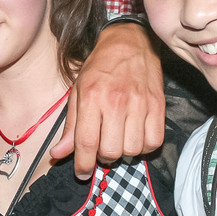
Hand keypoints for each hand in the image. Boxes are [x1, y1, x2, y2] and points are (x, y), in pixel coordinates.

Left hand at [51, 22, 164, 175]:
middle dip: (103, 156)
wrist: (130, 43)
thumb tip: (58, 154)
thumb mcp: (78, 92)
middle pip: (111, 152)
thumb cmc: (100, 67)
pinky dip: (143, 146)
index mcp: (92, 98)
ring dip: (123, 152)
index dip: (83, 164)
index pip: (86, 143)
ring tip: (118, 137)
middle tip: (101, 146)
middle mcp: (116, 102)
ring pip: (132, 151)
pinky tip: (135, 135)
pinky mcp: (158, 106)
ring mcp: (140, 104)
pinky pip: (153, 142)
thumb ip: (70, 126)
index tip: (82, 172)